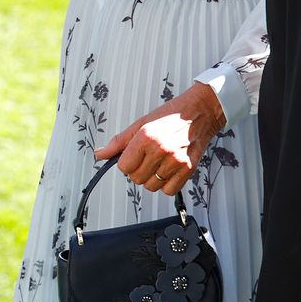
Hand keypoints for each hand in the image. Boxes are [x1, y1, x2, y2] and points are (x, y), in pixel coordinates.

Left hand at [96, 81, 226, 197]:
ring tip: (160, 162)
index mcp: (146, 137)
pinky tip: (169, 170)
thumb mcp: (141, 124)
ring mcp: (175, 161)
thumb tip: (100, 154)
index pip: (123, 167)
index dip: (126, 162)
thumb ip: (119, 142)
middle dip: (138, 170)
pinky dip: (167, 184)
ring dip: (152, 178)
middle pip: (136, 179)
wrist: (200, 111)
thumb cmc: (171, 116)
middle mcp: (160, 150)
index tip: (134, 156)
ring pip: (151, 186)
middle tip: (148, 158)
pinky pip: (169, 190)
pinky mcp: (188, 169)